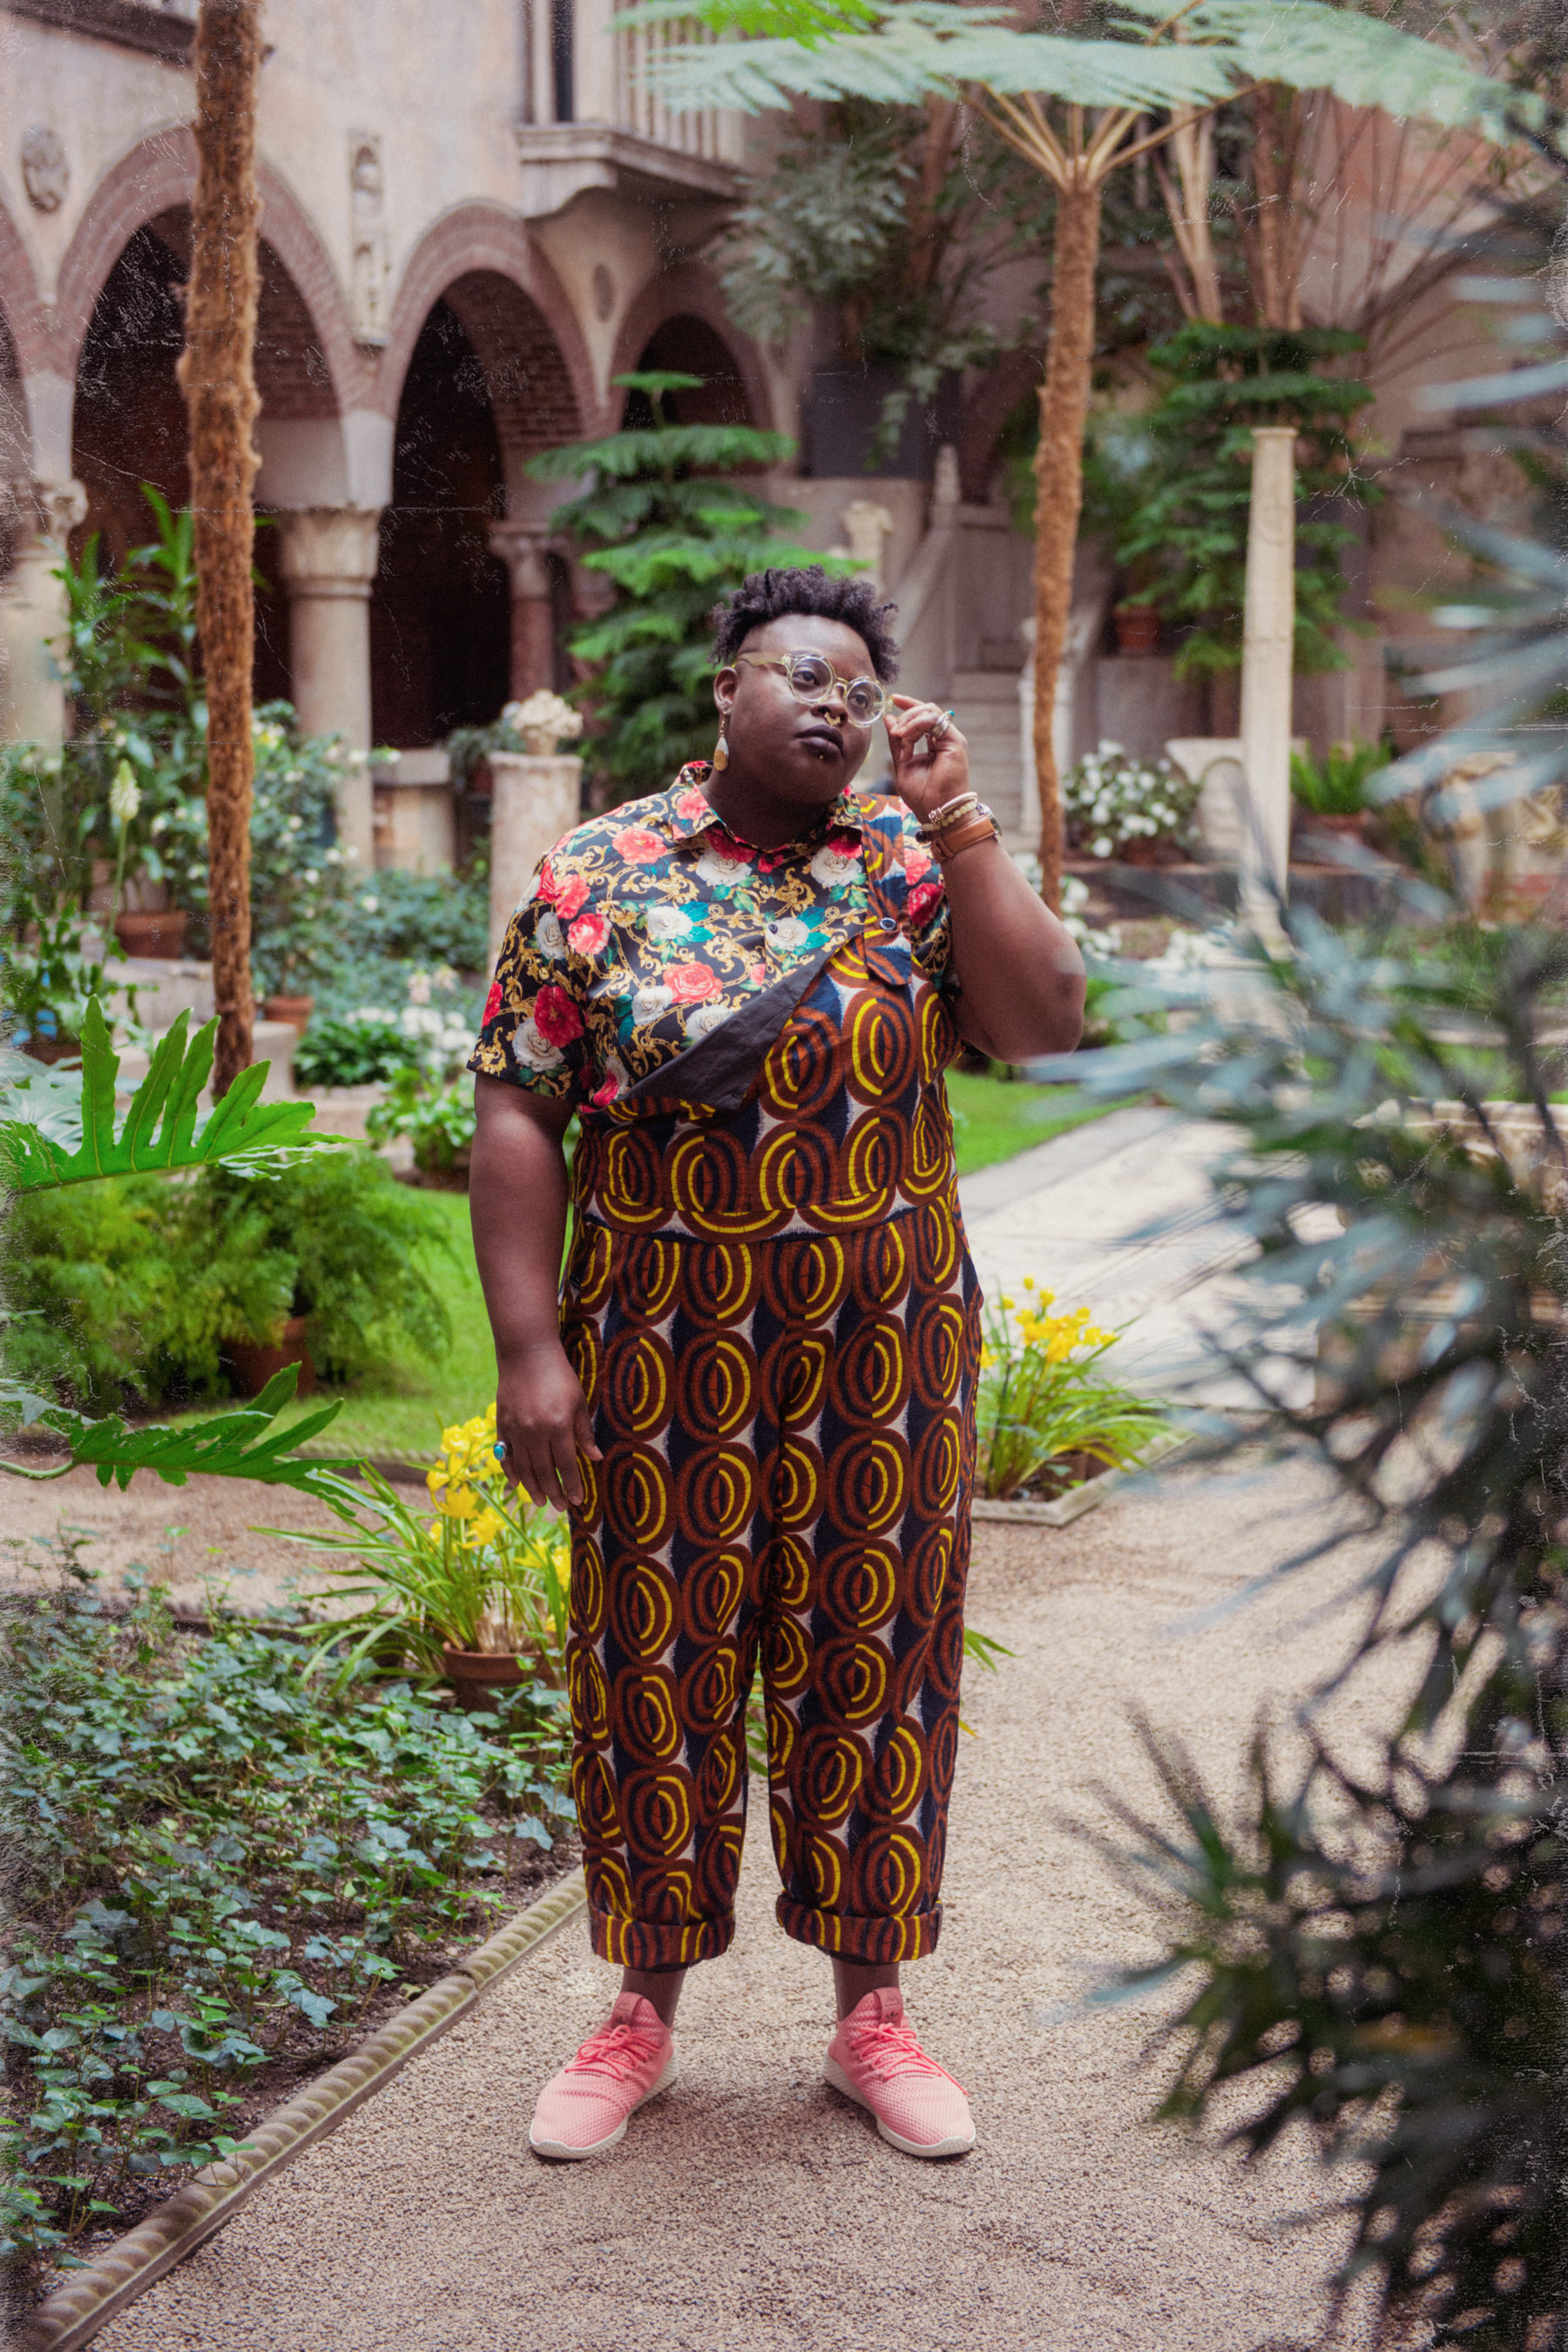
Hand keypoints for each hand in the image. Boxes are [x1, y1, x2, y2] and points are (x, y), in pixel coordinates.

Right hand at [495, 1339, 601, 1511]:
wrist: (526, 1354)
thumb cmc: (559, 1376)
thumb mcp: (578, 1402)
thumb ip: (584, 1432)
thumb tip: (595, 1458)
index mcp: (558, 1426)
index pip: (567, 1464)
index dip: (572, 1484)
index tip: (577, 1500)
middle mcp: (536, 1432)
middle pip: (545, 1471)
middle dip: (554, 1492)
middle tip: (560, 1507)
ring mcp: (516, 1430)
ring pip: (524, 1468)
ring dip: (533, 1488)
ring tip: (541, 1502)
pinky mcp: (502, 1425)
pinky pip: (506, 1455)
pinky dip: (511, 1471)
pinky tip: (517, 1484)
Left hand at [883, 696, 969, 824]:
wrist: (937, 812)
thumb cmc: (923, 795)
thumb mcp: (903, 764)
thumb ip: (897, 742)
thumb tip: (889, 719)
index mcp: (936, 744)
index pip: (924, 716)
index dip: (909, 705)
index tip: (893, 699)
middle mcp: (946, 739)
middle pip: (926, 709)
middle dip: (906, 714)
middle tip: (895, 731)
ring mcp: (952, 739)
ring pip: (929, 712)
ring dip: (909, 721)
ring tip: (900, 738)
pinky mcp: (955, 742)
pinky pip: (933, 720)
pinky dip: (916, 726)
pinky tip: (906, 740)